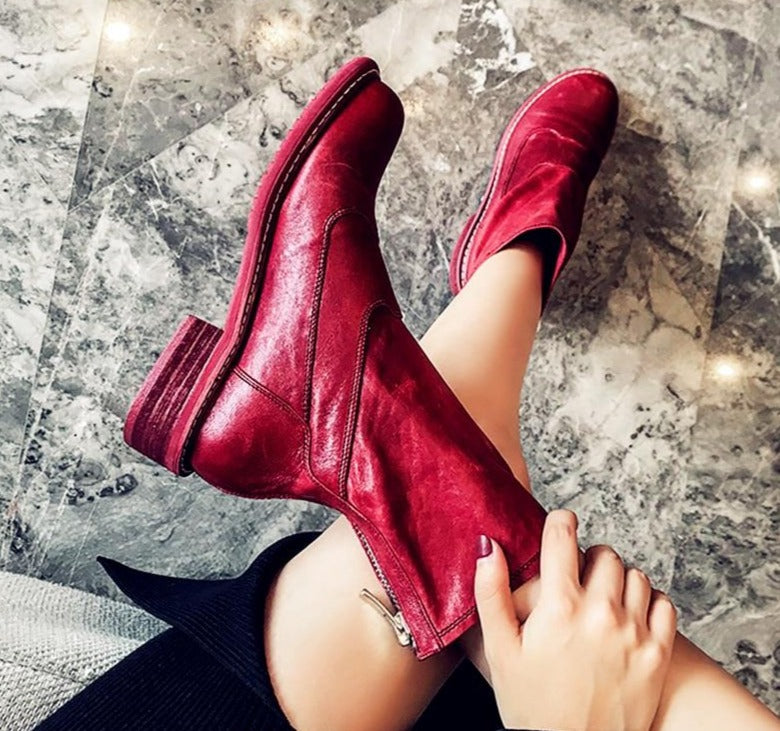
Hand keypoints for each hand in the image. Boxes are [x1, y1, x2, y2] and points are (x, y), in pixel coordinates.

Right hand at [474, 510, 676, 730]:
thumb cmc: (533, 707)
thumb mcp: (500, 650)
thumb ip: (491, 593)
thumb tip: (488, 546)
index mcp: (559, 606)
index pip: (564, 535)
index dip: (560, 522)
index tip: (560, 524)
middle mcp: (601, 611)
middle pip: (604, 552)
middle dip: (588, 557)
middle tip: (576, 578)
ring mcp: (634, 632)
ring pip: (635, 574)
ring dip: (618, 578)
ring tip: (602, 598)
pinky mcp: (658, 653)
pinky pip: (664, 603)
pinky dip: (649, 601)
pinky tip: (630, 616)